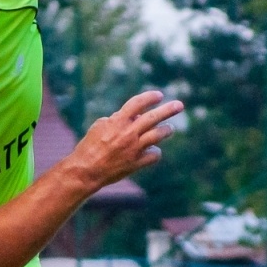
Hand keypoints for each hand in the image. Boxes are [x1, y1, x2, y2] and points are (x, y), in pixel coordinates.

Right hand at [65, 91, 184, 191]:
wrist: (86, 171)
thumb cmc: (89, 146)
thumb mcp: (99, 126)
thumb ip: (118, 119)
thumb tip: (135, 116)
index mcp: (117, 121)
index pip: (138, 103)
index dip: (150, 97)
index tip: (159, 95)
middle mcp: (128, 133)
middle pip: (153, 118)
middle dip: (168, 110)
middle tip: (180, 105)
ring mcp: (133, 149)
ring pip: (157, 135)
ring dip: (166, 130)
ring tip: (170, 128)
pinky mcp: (136, 163)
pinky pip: (153, 155)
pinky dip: (155, 152)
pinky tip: (152, 150)